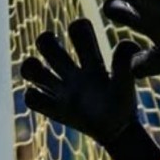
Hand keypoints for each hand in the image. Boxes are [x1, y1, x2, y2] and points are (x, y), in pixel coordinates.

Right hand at [21, 18, 159, 159]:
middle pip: (46, 44)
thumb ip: (124, 63)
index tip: (85, 40)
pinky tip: (50, 103)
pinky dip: (33, 97)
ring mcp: (61, 90)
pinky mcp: (54, 109)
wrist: (118, 131)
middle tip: (58, 56)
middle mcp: (72, 72)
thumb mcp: (124, 82)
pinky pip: (30, 98)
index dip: (78, 29)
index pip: (79, 31)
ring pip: (31, 68)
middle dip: (44, 41)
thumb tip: (129, 43)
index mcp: (92, 62)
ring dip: (30, 68)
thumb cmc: (122, 104)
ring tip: (46, 77)